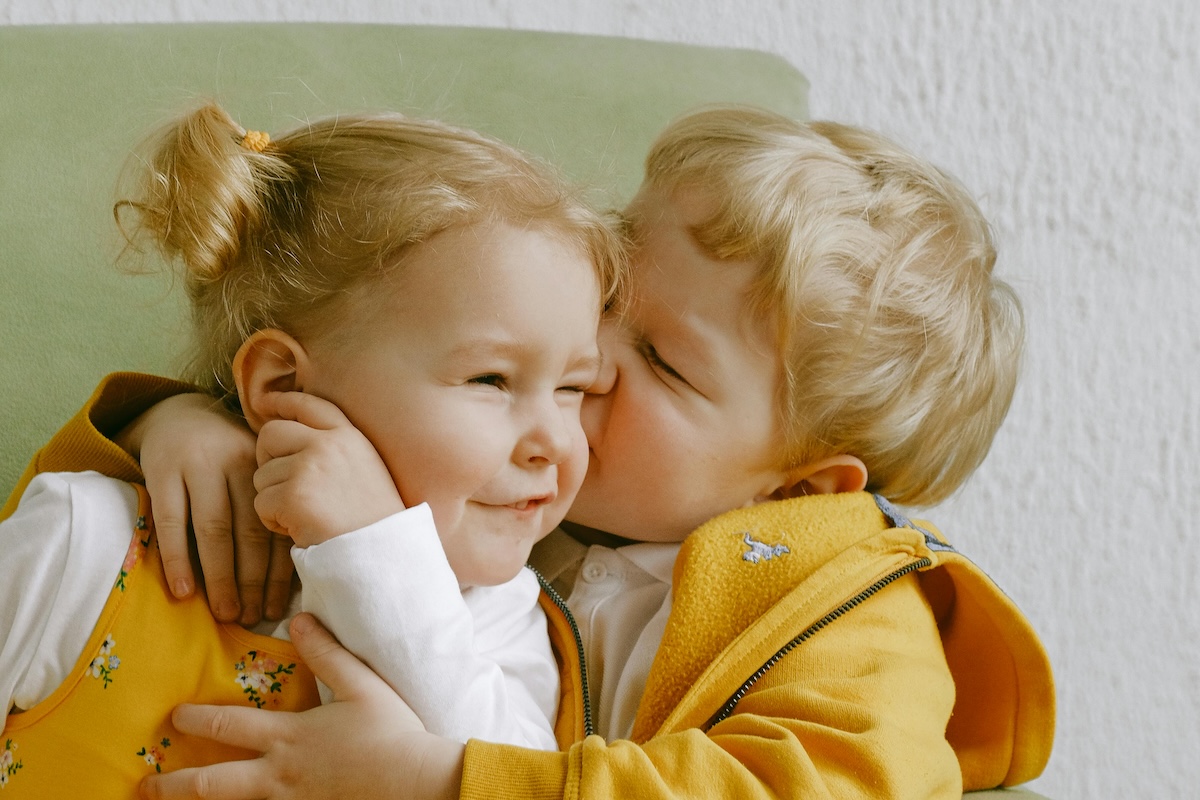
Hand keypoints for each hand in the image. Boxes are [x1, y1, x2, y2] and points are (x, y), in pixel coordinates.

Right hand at [118, 393, 294, 624]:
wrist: (178, 414)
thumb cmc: (227, 456)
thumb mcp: (256, 471)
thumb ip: (271, 508)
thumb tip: (291, 575)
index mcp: (268, 467)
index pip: (277, 526)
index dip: (279, 571)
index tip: (279, 607)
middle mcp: (238, 465)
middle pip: (250, 532)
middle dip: (252, 581)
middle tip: (253, 618)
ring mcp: (198, 466)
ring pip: (214, 530)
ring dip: (220, 577)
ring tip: (225, 613)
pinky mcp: (162, 471)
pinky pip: (170, 522)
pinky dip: (178, 559)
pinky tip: (182, 591)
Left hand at [139, 613, 464, 799]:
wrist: (415, 783)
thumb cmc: (390, 732)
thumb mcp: (361, 683)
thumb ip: (326, 652)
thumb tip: (297, 620)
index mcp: (290, 737)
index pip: (230, 726)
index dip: (197, 718)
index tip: (173, 715)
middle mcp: (279, 775)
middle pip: (213, 783)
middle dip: (175, 783)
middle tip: (146, 785)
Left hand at [252, 392, 405, 547]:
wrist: (382, 552)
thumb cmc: (373, 520)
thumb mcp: (366, 469)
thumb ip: (334, 449)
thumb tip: (290, 439)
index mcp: (350, 436)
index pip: (309, 404)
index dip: (282, 401)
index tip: (263, 403)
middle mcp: (329, 444)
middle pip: (271, 434)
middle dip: (266, 459)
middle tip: (280, 484)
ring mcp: (310, 468)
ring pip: (262, 475)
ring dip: (274, 499)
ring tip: (304, 515)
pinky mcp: (293, 496)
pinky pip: (261, 504)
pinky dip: (273, 521)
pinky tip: (299, 528)